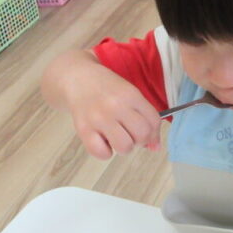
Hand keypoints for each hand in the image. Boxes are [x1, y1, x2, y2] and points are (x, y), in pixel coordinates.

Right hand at [41, 49, 160, 158]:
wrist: (77, 79)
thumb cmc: (107, 88)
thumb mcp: (130, 94)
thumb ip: (145, 116)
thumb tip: (155, 147)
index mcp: (131, 95)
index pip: (154, 121)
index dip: (154, 133)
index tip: (148, 135)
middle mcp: (116, 106)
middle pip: (142, 135)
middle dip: (140, 140)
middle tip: (131, 134)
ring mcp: (99, 118)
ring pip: (125, 147)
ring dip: (124, 147)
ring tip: (116, 137)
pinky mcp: (83, 129)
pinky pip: (102, 153)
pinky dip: (105, 152)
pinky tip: (103, 140)